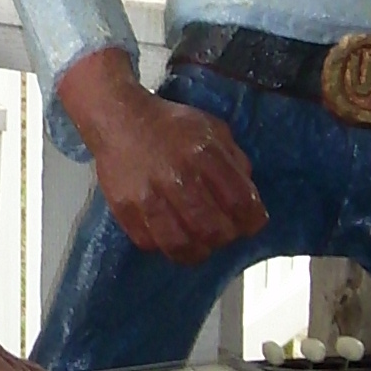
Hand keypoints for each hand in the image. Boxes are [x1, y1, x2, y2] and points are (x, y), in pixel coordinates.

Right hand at [57, 47, 267, 265]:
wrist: (119, 119)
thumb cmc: (170, 125)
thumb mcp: (213, 129)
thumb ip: (235, 161)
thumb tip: (249, 196)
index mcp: (204, 155)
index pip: (241, 203)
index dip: (252, 221)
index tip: (249, 223)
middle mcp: (177, 177)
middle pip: (214, 230)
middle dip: (225, 238)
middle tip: (223, 233)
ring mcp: (148, 196)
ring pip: (181, 245)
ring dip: (197, 251)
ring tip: (199, 244)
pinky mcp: (125, 209)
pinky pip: (151, 243)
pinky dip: (165, 246)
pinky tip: (171, 235)